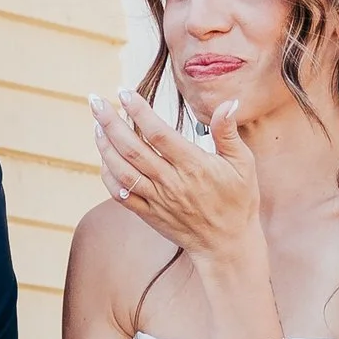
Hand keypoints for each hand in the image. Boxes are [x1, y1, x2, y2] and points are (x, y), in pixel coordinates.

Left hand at [90, 88, 261, 266]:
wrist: (226, 245)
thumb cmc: (238, 201)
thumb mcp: (242, 164)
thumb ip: (228, 132)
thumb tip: (228, 102)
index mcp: (193, 165)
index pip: (158, 133)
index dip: (138, 111)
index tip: (123, 92)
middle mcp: (171, 182)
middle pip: (132, 149)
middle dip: (110, 123)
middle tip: (95, 101)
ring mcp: (157, 199)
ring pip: (122, 171)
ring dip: (104, 147)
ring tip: (96, 125)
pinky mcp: (149, 214)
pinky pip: (121, 195)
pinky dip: (108, 177)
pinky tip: (104, 158)